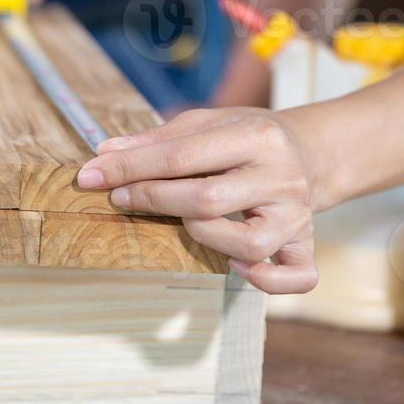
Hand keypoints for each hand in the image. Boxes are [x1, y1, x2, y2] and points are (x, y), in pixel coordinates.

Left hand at [75, 108, 326, 293]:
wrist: (312, 151)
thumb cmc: (246, 138)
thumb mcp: (207, 123)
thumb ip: (157, 139)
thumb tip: (105, 153)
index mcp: (257, 137)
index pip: (181, 156)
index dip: (130, 168)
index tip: (91, 176)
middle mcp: (282, 177)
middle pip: (208, 199)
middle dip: (154, 200)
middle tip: (122, 198)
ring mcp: (298, 215)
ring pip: (249, 244)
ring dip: (203, 238)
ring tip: (187, 223)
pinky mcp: (307, 245)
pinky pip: (297, 277)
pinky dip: (265, 281)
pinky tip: (232, 265)